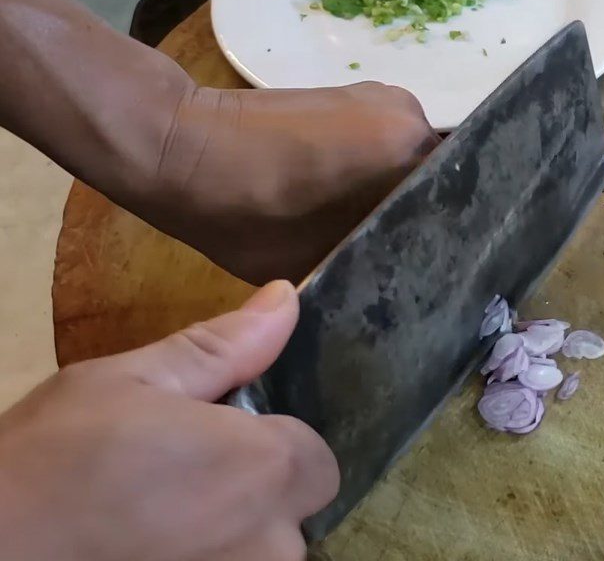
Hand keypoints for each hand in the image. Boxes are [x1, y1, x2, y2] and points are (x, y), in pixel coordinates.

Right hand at [0, 281, 338, 560]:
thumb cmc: (57, 455)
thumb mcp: (137, 379)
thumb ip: (226, 345)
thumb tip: (285, 296)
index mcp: (264, 471)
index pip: (318, 457)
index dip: (275, 443)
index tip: (223, 435)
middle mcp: (269, 548)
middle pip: (293, 513)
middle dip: (255, 491)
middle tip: (183, 472)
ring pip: (261, 554)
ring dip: (228, 534)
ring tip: (158, 511)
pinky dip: (202, 556)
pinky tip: (146, 543)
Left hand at [149, 82, 439, 283]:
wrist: (182, 146)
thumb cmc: (243, 212)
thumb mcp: (315, 261)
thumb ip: (373, 260)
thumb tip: (404, 270)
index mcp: (406, 151)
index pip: (459, 200)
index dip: (448, 238)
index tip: (438, 271)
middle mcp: (409, 113)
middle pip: (439, 176)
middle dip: (423, 213)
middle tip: (409, 258)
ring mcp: (381, 95)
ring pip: (411, 157)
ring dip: (399, 190)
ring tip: (378, 230)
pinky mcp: (352, 92)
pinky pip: (385, 139)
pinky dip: (378, 168)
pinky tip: (352, 198)